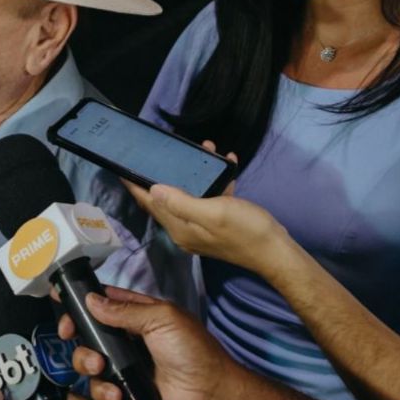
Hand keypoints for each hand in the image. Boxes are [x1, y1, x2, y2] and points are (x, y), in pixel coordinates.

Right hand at [57, 287, 225, 399]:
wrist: (207, 396)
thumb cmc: (191, 350)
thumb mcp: (162, 319)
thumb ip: (125, 311)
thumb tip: (91, 300)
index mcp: (139, 315)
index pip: (104, 301)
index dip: (82, 298)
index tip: (58, 295)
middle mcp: (127, 339)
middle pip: (88, 330)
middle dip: (74, 330)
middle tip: (67, 332)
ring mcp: (123, 366)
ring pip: (87, 359)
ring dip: (86, 361)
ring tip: (100, 367)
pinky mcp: (122, 392)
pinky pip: (99, 389)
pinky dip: (104, 390)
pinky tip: (118, 393)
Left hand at [125, 152, 291, 277]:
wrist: (277, 252)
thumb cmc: (246, 231)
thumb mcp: (213, 212)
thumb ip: (181, 202)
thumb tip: (153, 190)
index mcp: (180, 228)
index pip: (151, 204)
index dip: (135, 186)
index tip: (122, 167)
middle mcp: (186, 229)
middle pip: (166, 199)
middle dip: (164, 173)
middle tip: (161, 151)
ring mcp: (202, 227)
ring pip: (191, 194)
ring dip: (196, 172)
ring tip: (205, 148)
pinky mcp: (218, 224)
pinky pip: (211, 198)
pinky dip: (217, 181)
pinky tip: (227, 163)